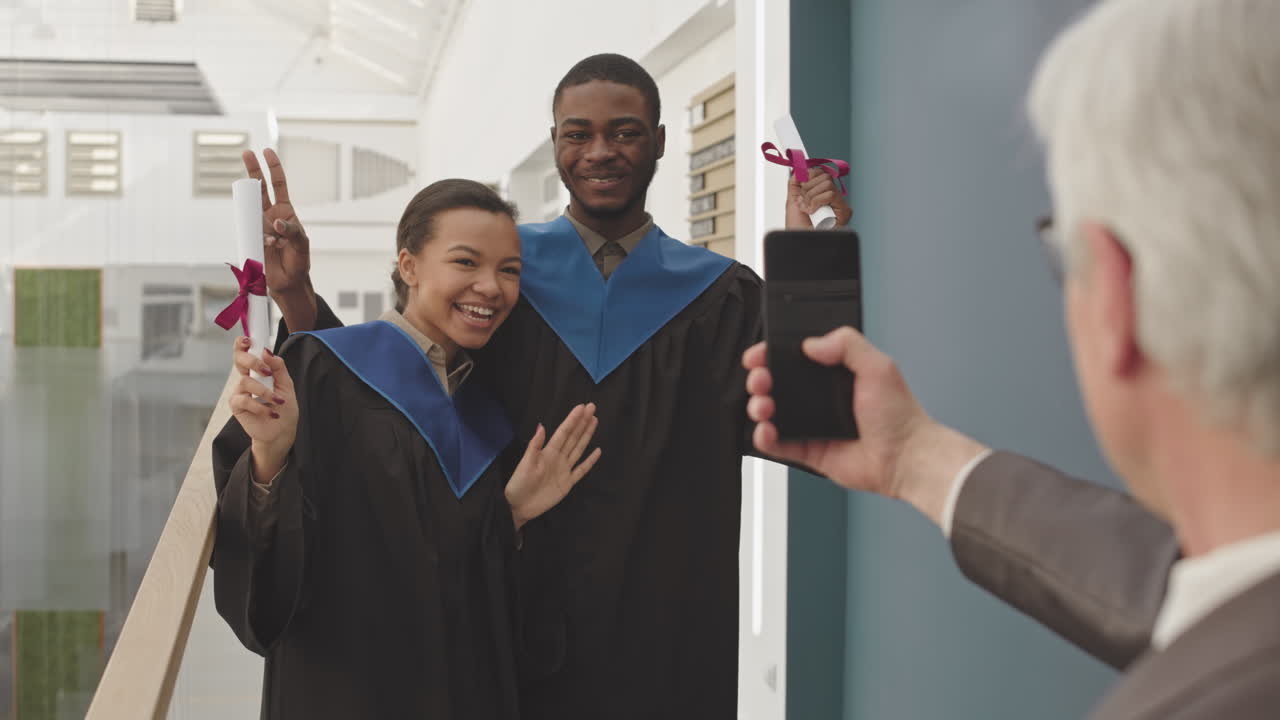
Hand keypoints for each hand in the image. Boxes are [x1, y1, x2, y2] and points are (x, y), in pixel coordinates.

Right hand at [228, 337, 297, 481]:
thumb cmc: (285, 408)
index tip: (247, 339)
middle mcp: (246, 379)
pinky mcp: (237, 407)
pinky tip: (272, 413)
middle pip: (239, 361)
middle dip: (252, 361)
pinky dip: (261, 406)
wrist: (282, 431)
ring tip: (278, 401)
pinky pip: (245, 400)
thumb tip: (267, 351)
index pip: (245, 353)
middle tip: (266, 371)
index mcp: (257, 371)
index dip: (242, 344)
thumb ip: (278, 367)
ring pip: (245, 382)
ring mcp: (240, 392)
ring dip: (264, 391)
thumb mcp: (286, 385)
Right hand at [243, 149, 312, 300]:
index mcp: (285, 212)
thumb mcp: (302, 244)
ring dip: (257, 216)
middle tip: (246, 152)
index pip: (278, 185)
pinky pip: (250, 230)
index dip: (274, 168)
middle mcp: (270, 215)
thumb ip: (292, 231)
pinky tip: (271, 248)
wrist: (288, 282)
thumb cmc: (299, 261)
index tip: (267, 151)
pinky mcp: (251, 237)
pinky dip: (261, 238)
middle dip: (254, 170)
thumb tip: (276, 222)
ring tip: (275, 241)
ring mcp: (259, 225)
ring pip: (251, 209)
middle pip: (260, 188)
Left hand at [505, 403, 602, 530]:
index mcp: (548, 452)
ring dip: (586, 435)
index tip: (582, 407)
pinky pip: (581, 470)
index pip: (563, 432)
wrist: (518, 506)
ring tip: (594, 421)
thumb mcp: (525, 464)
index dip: (573, 420)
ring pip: (579, 448)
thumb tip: (541, 425)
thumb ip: (534, 446)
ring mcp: (564, 470)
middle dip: (583, 422)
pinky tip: (597, 451)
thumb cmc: (519, 484)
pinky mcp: (567, 483)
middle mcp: (558, 458)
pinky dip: (590, 461)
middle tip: (592, 407)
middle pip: (573, 437)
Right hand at [743, 328, 985, 525]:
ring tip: (763, 406)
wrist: (906, 457)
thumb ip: (847, 344)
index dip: (772, 354)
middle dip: (760, 379)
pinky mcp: (809, 451)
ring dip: (759, 407)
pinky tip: (766, 431)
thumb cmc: (900, 416)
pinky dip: (764, 438)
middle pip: (777, 384)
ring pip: (772, 413)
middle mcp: (821, 397)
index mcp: (835, 373)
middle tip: (760, 380)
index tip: (759, 355)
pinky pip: (778, 445)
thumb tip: (812, 343)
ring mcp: (813, 424)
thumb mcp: (878, 366)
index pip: (795, 358)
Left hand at [784, 172, 852, 228]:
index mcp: (821, 193)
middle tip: (802, 202)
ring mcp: (839, 204)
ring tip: (807, 209)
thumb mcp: (793, 200)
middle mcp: (832, 198)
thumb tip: (799, 168)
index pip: (820, 172)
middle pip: (825, 176)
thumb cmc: (797, 227)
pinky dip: (817, 201)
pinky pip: (831, 194)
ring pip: (827, 184)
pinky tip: (814, 212)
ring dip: (811, 197)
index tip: (800, 187)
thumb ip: (795, 183)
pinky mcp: (844, 211)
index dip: (808, 176)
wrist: (800, 242)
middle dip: (808, 189)